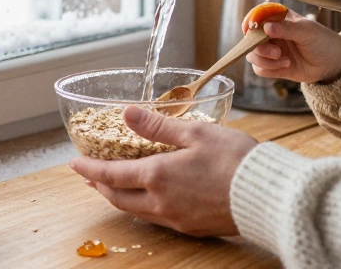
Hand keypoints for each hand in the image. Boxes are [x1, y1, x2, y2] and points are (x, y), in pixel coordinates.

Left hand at [68, 105, 257, 236]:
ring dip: (120, 198)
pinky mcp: (192, 227)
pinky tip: (149, 199)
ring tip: (113, 187)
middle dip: (100, 186)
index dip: (89, 169)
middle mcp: (161, 202)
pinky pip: (157, 218)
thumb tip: (127, 114)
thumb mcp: (195, 133)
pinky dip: (143, 207)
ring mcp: (176, 218)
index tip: (73, 163)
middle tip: (89, 177)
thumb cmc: (235, 159)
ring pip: (136, 211)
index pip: (111, 175)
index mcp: (158, 176)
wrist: (267, 196)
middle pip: (118, 198)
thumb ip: (158, 125)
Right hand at [246, 11, 340, 83]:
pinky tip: (285, 67)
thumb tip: (266, 27)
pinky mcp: (273, 66)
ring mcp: (271, 50)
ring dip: (264, 60)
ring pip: (253, 55)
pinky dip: (268, 70)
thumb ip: (286, 29)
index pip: (257, 17)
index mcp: (279, 19)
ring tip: (284, 61)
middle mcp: (272, 34)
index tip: (249, 30)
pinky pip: (259, 69)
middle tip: (276, 52)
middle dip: (259, 47)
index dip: (250, 22)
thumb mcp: (307, 31)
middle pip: (251, 39)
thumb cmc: (322, 41)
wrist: (332, 63)